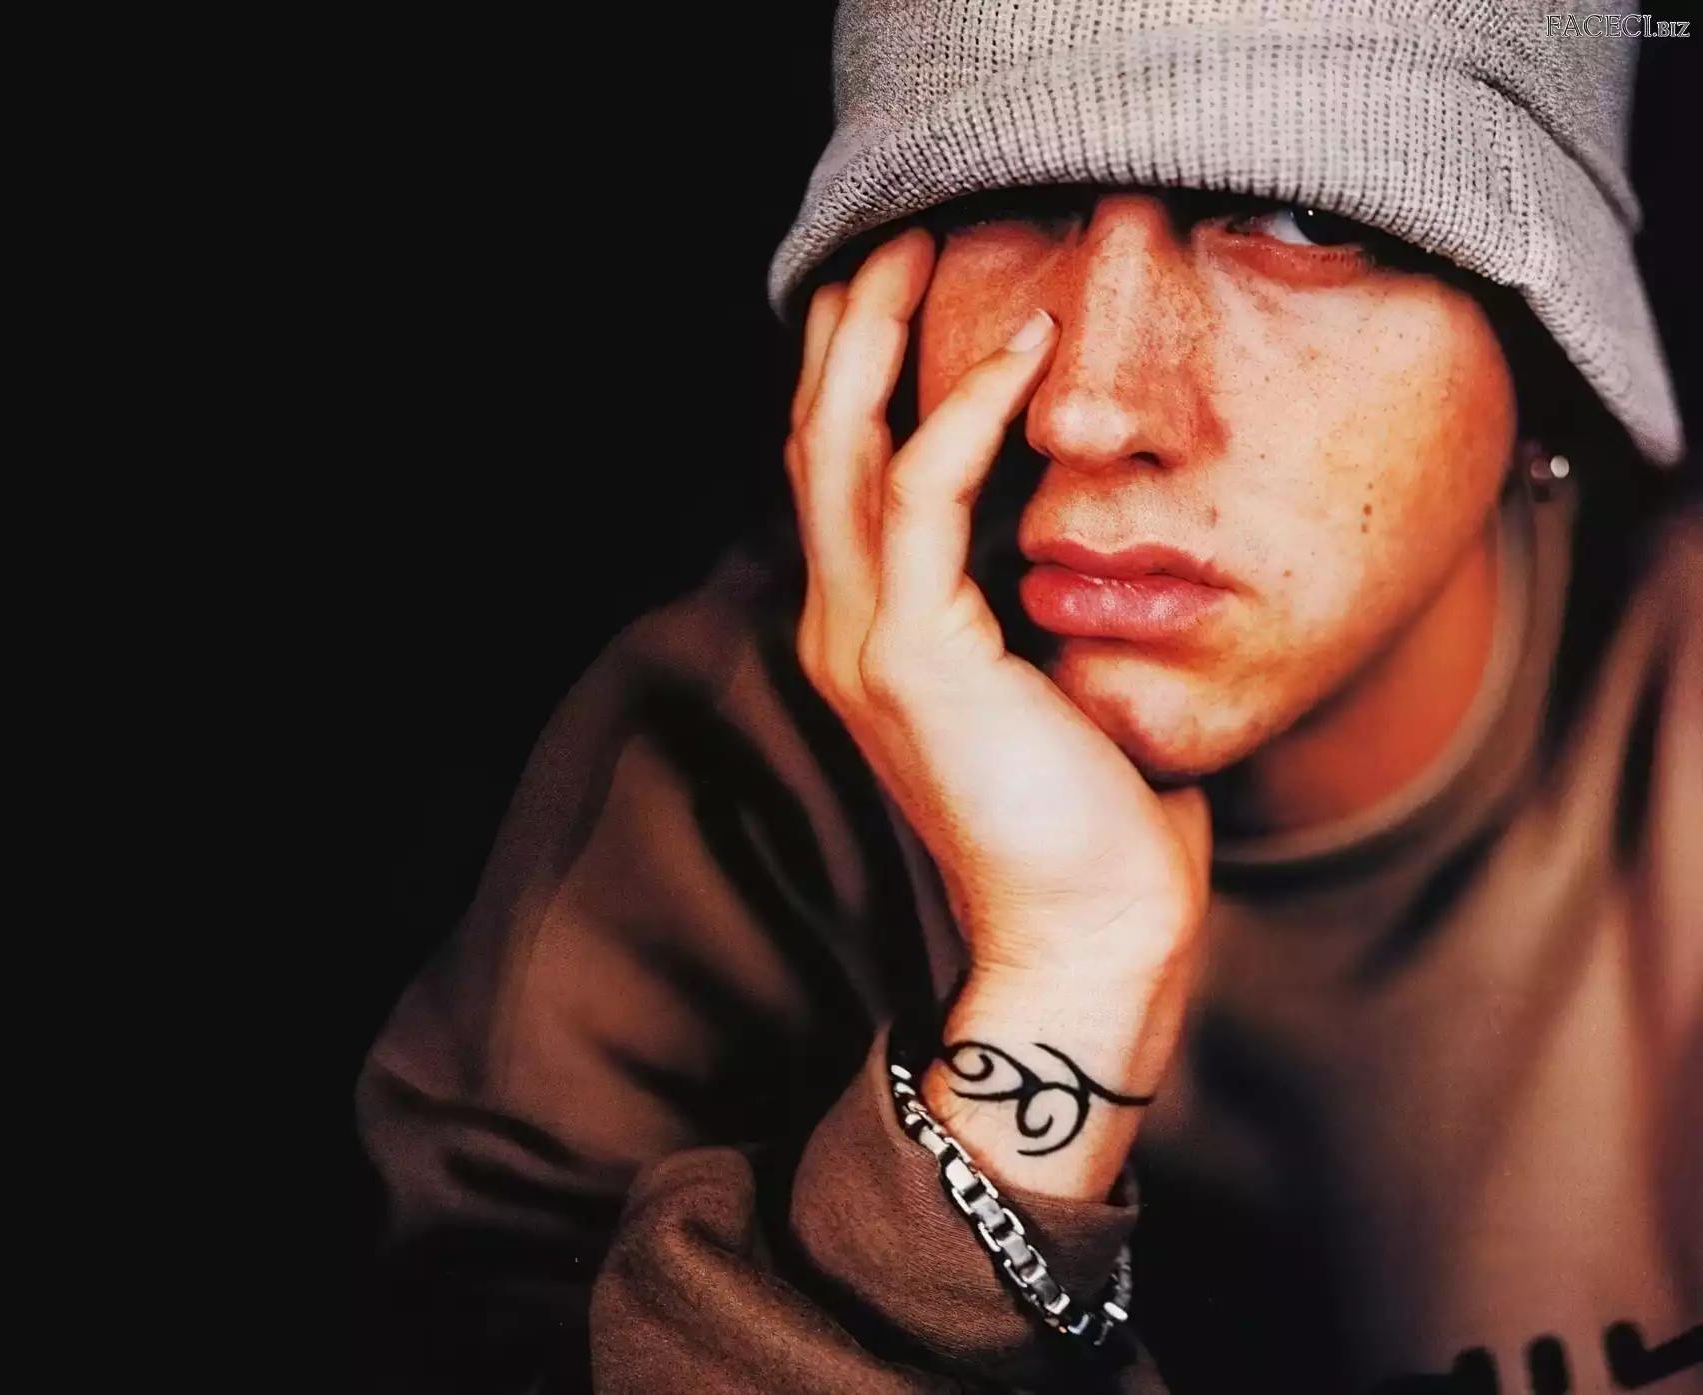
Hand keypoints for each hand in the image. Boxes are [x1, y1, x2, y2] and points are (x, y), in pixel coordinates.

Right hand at [785, 229, 1212, 1195]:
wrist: (1086, 938)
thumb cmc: (1090, 817)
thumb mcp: (1047, 681)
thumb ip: (1026, 597)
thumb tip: (1069, 520)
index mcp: (867, 635)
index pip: (839, 475)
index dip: (855, 372)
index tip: (901, 284)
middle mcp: (840, 628)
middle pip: (814, 438)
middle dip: (846, 325)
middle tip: (892, 227)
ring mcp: (861, 642)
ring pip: (842, 447)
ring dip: (879, 334)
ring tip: (926, 240)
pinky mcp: (914, 657)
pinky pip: (923, 495)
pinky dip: (967, 410)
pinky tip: (1025, 347)